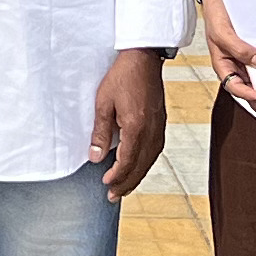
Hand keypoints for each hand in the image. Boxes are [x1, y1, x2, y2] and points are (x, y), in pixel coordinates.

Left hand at [90, 48, 166, 197]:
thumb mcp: (103, 104)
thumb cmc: (122, 77)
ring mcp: (159, 128)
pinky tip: (138, 166)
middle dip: (126, 183)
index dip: (116, 177)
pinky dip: (145, 164)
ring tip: (124, 187)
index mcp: (136, 127)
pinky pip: (155, 151)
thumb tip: (95, 157)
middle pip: (140, 166)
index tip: (105, 185)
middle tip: (113, 196)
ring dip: (137, 176)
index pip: (127, 162)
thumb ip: (100, 133)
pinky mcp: (161, 123)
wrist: (143, 58)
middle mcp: (151, 131)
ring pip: (149, 161)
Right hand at [197, 0, 255, 110]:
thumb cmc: (215, 15)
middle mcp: (233, 63)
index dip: (248, 95)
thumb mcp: (223, 33)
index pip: (234, 86)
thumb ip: (239, 49)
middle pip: (247, 85)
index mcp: (222, 64)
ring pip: (255, 74)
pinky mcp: (251, 47)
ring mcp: (243, 56)